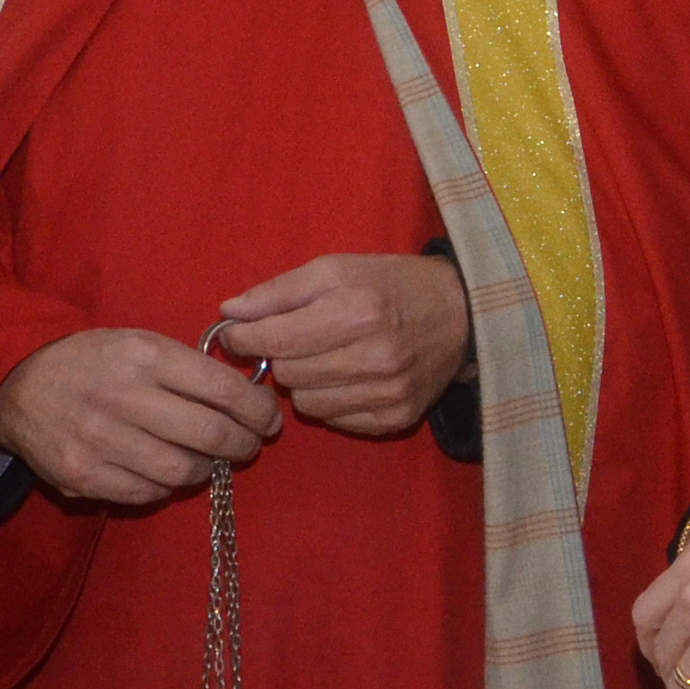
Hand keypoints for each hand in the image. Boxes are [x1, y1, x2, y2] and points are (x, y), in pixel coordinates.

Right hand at [0, 329, 283, 507]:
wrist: (18, 385)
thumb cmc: (94, 361)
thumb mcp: (140, 342)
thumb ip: (188, 367)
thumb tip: (248, 396)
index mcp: (145, 356)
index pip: (222, 389)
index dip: (258, 410)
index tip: (270, 419)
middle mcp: (124, 398)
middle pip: (209, 435)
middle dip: (243, 444)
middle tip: (250, 444)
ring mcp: (100, 441)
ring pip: (182, 471)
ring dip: (209, 469)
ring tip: (212, 459)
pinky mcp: (83, 476)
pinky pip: (147, 493)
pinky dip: (169, 486)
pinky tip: (172, 471)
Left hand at [215, 251, 472, 436]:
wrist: (461, 313)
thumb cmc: (391, 284)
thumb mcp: (336, 268)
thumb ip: (279, 290)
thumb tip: (228, 311)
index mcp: (356, 312)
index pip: (276, 340)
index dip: (244, 338)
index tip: (236, 332)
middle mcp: (374, 358)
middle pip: (288, 374)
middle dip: (279, 356)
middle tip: (293, 339)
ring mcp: (387, 394)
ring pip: (306, 403)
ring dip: (304, 381)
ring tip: (323, 357)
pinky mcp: (395, 419)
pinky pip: (334, 420)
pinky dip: (330, 400)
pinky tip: (347, 377)